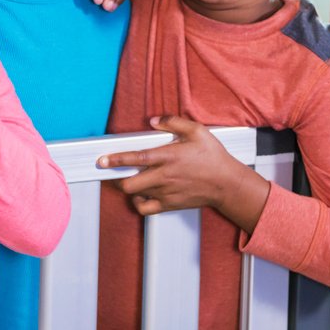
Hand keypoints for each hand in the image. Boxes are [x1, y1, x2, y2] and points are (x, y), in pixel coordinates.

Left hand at [97, 115, 269, 231]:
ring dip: (128, 186)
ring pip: (136, 194)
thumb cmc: (213, 158)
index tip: (102, 159)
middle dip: (118, 176)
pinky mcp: (169, 204)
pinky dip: (138, 203)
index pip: (136, 158)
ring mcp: (166, 193)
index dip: (116, 159)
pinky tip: (141, 194)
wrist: (226, 184)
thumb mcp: (197, 131)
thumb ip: (174, 122)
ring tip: (130, 177)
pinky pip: (146, 209)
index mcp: (169, 157)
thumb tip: (154, 121)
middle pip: (129, 183)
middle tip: (115, 169)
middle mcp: (165, 177)